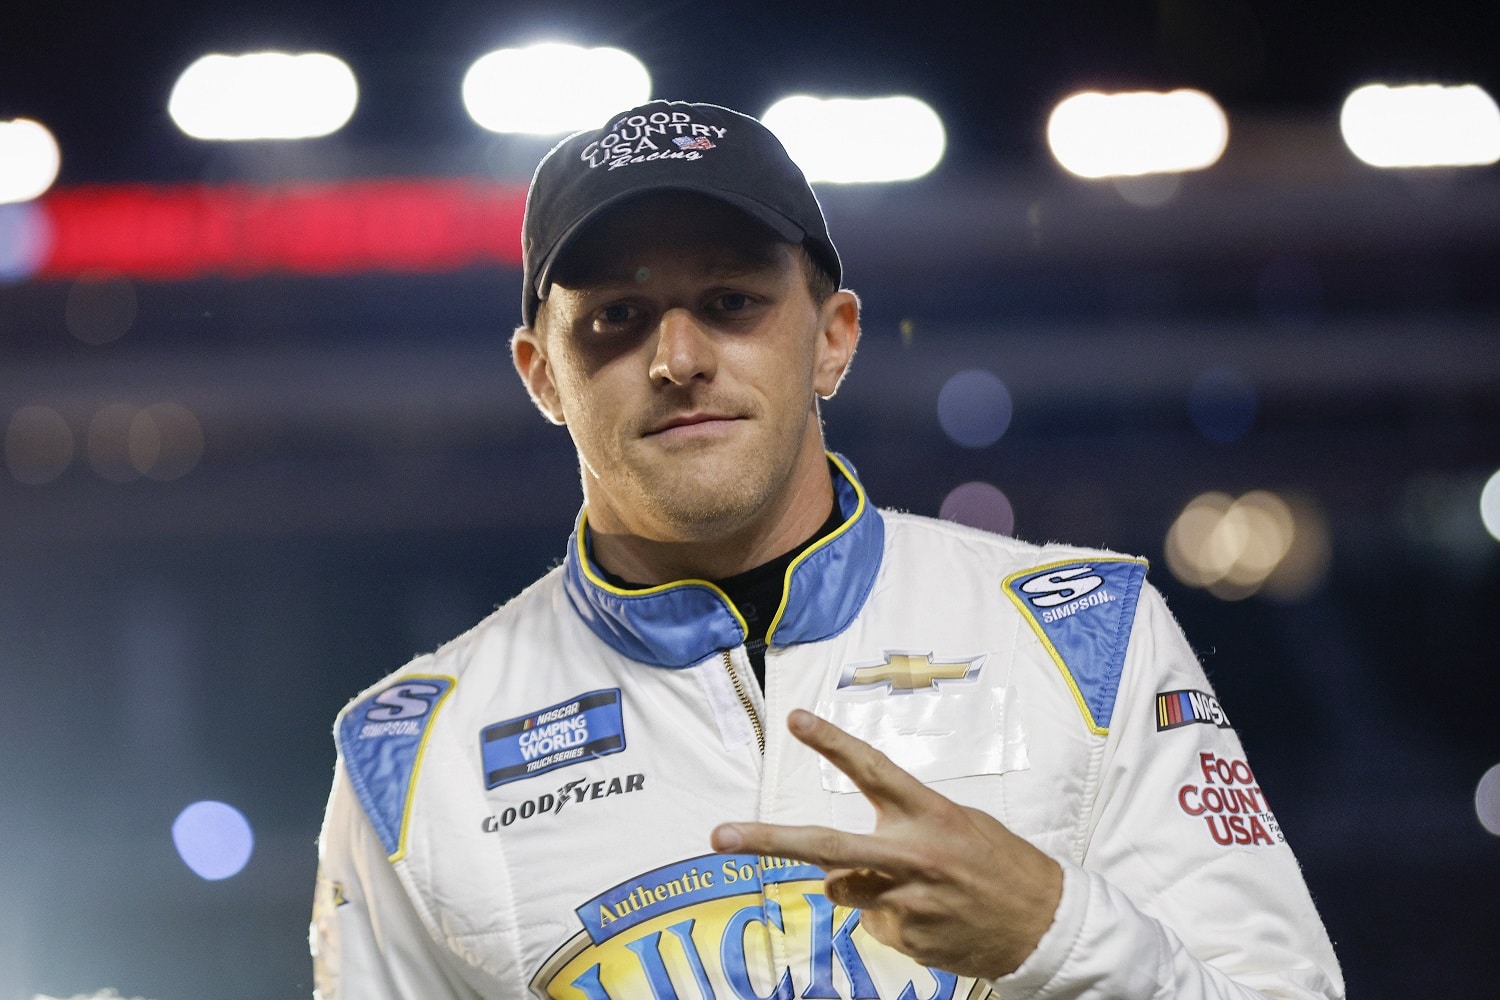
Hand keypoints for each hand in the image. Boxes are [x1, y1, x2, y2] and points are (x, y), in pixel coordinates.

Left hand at [710, 709, 1062, 980]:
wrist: (1047, 926)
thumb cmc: (999, 863)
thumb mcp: (959, 825)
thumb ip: (899, 831)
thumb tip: (840, 868)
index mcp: (929, 814)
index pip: (872, 770)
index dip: (831, 742)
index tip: (795, 719)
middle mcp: (913, 856)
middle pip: (826, 847)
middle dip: (767, 842)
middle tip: (720, 836)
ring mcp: (908, 903)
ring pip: (844, 890)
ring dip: (859, 886)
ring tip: (917, 888)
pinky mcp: (908, 941)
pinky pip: (875, 924)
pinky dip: (892, 919)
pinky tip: (933, 918)